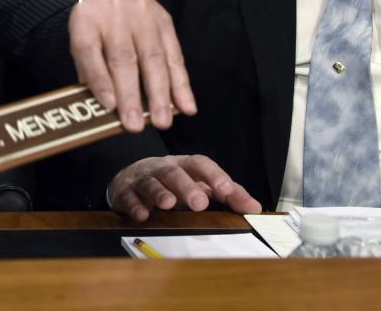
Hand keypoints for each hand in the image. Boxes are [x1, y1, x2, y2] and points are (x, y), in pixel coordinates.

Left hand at [69, 0, 194, 131]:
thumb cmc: (96, 27)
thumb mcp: (81, 42)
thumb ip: (89, 72)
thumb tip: (105, 110)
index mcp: (86, 21)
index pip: (89, 50)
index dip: (99, 79)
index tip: (109, 106)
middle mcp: (114, 15)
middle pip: (124, 58)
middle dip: (131, 95)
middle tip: (135, 126)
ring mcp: (142, 16)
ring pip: (153, 58)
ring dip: (160, 94)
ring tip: (163, 121)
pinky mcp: (165, 21)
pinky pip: (175, 55)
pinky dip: (181, 84)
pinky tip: (186, 105)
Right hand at [109, 155, 261, 221]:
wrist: (129, 179)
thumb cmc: (171, 183)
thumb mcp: (198, 184)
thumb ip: (226, 194)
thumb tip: (255, 208)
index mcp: (184, 165)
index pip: (200, 164)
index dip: (213, 175)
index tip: (227, 190)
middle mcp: (162, 168)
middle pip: (173, 173)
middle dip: (186, 186)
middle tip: (199, 202)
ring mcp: (142, 179)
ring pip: (151, 183)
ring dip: (159, 193)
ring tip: (168, 204)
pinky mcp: (125, 192)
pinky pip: (129, 197)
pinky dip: (135, 206)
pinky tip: (142, 215)